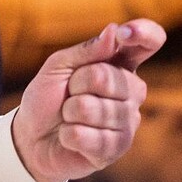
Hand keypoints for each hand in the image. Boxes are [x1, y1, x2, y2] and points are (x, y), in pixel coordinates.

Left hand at [11, 18, 165, 181]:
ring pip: (93, 109)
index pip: (149, 42)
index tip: (123, 34)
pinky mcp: (116, 148)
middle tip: (68, 94)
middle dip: (76, 84)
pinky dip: (68, 134)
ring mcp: (128, 122)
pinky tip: (69, 137)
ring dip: (69, 112)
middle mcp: (132, 92)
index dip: (143, 33)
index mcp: (121, 64)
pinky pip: (87, 136)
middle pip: (107, 77)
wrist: (32, 137)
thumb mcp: (58, 66)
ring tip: (68, 117)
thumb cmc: (47, 97)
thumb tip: (114, 32)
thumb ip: (86, 50)